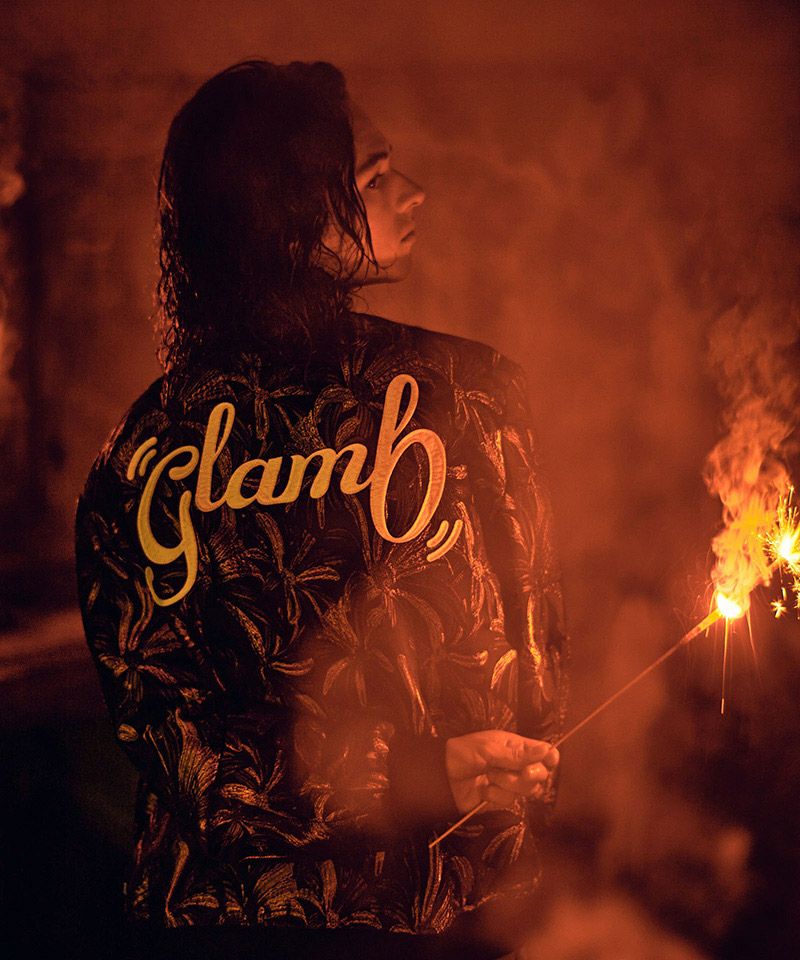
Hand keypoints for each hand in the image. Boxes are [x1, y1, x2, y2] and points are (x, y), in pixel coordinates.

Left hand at [444, 730, 559, 814]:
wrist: (443, 777)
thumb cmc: (463, 754)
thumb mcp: (489, 749)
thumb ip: (517, 753)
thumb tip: (546, 749)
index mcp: (516, 746)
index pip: (544, 752)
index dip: (549, 758)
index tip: (547, 761)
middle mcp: (517, 764)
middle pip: (541, 774)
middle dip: (526, 774)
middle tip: (509, 770)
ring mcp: (510, 783)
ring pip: (528, 790)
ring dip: (507, 783)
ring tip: (489, 776)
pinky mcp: (501, 799)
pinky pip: (511, 801)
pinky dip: (496, 795)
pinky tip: (484, 789)